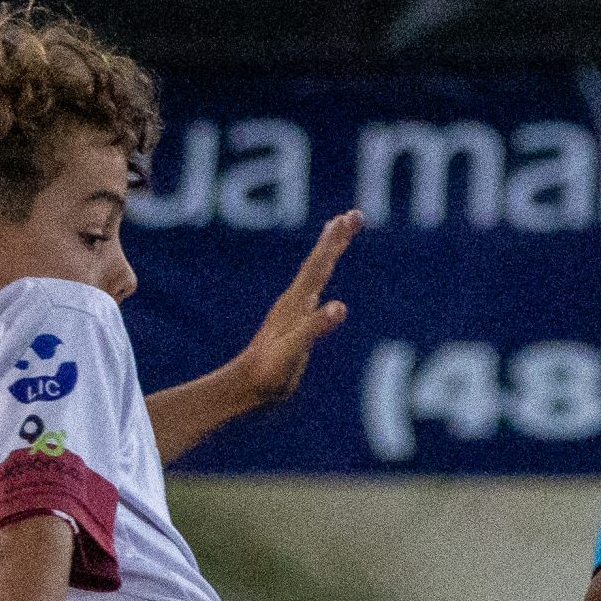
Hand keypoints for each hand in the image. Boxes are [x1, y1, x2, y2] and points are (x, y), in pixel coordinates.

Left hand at [225, 210, 360, 416]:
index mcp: (296, 303)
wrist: (246, 386)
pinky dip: (320, 277)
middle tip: (354, 214)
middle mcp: (295, 301)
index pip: (319, 265)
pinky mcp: (294, 322)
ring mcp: (293, 310)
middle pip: (318, 262)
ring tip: (337, 230)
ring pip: (314, 273)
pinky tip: (321, 282)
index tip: (348, 217)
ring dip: (328, 251)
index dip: (334, 242)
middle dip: (336, 238)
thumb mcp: (293, 350)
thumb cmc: (269, 372)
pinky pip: (312, 291)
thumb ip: (315, 326)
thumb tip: (340, 306)